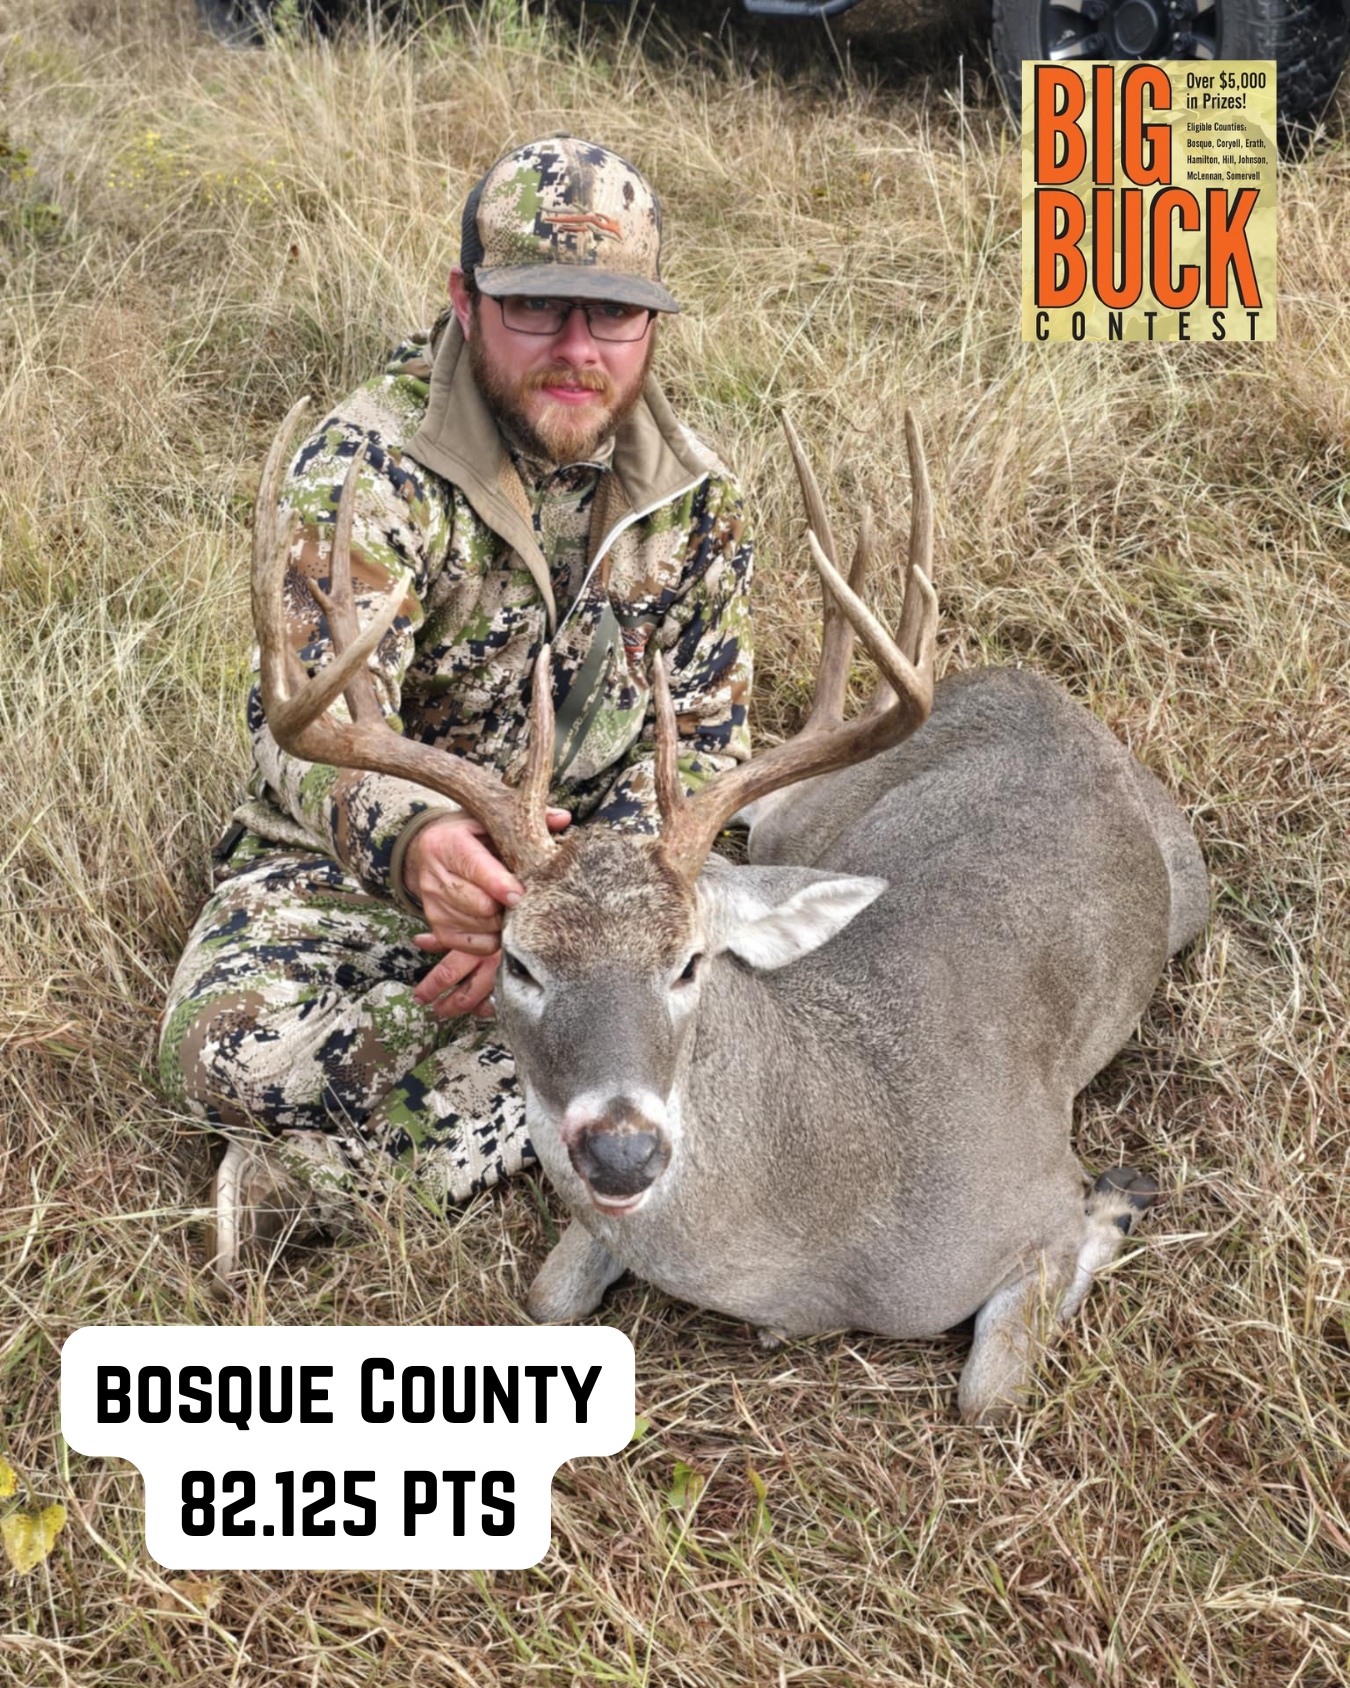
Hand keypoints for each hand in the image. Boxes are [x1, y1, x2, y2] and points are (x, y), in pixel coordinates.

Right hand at [406, 809, 569, 1018]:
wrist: (427, 852)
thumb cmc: (470, 835)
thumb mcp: (490, 820)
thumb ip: (527, 820)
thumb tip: (563, 818)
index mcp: (447, 843)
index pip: (476, 869)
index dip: (502, 885)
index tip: (522, 894)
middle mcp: (434, 876)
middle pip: (480, 905)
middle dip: (508, 906)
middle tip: (524, 897)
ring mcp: (433, 905)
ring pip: (480, 926)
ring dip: (503, 922)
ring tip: (511, 906)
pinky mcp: (438, 928)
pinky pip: (474, 945)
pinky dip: (494, 938)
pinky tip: (500, 922)